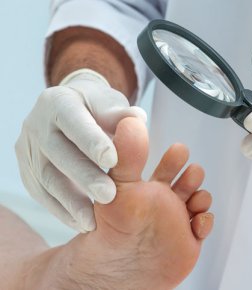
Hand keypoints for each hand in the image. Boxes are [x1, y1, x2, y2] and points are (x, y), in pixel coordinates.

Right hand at [16, 69, 146, 231]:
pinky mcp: (27, 170)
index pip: (73, 121)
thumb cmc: (97, 107)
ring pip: (46, 178)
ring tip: (93, 221)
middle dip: (84, 176)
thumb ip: (121, 115)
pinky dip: (60, 210)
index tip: (113, 160)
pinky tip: (81, 222)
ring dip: (70, 201)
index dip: (91, 141)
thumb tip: (138, 119)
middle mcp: (37, 124)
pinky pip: (41, 193)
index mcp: (58, 101)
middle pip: (58, 152)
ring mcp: (29, 148)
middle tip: (109, 196)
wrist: (72, 109)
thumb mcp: (109, 103)